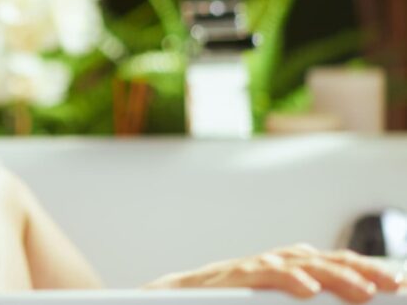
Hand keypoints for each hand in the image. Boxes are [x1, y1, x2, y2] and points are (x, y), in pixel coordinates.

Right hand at [147, 244, 400, 302]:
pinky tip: (309, 290)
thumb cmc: (228, 304)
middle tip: (396, 285)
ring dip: (337, 277)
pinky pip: (266, 273)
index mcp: (292, 268)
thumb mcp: (272, 302)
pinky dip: (289, 279)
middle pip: (328, 260)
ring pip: (304, 264)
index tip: (400, 283)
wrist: (175, 298)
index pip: (337, 264)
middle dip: (365, 271)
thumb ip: (302, 300)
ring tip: (365, 292)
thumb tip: (341, 301)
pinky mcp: (237, 276)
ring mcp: (258, 266)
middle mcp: (279, 261)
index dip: (369, 270)